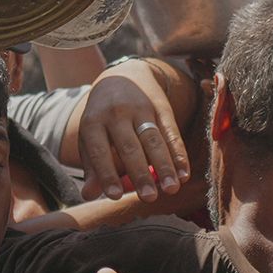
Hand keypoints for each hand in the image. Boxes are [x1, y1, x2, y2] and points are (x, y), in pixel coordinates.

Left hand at [78, 59, 190, 202]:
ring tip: (171, 189)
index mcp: (93, 121)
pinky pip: (171, 133)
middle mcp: (116, 113)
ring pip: (153, 140)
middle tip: (148, 197)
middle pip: (129, 147)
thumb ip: (91, 166)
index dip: (106, 173)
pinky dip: (179, 154)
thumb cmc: (103, 117)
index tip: (115, 196)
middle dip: (140, 173)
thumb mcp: (91, 136)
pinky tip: (184, 174)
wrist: (124, 75)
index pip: (99, 150)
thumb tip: (87, 195)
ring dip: (164, 166)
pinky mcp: (161, 107)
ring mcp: (140, 108)